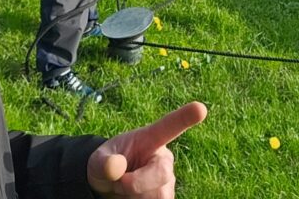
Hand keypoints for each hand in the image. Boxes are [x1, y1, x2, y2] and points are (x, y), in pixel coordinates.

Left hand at [88, 102, 206, 197]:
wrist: (108, 186)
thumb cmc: (106, 165)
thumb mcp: (98, 160)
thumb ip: (103, 162)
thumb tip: (115, 167)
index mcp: (151, 139)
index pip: (170, 126)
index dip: (185, 117)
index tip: (200, 108)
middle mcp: (164, 159)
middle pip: (161, 174)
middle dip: (134, 184)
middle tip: (118, 181)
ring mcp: (168, 181)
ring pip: (157, 196)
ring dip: (133, 197)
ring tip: (124, 189)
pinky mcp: (167, 198)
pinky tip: (130, 197)